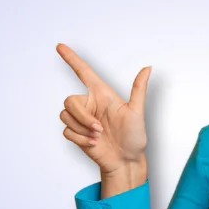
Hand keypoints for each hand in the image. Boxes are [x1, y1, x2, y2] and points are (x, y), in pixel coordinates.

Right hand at [56, 43, 150, 174]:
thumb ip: (138, 89)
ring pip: (65, 115)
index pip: (84, 72)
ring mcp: (82, 119)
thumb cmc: (134, 138)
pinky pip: (66, 131)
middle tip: (100, 129)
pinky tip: (93, 143)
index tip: (60, 47)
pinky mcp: (77, 133)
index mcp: (103, 95)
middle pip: (70, 100)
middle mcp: (91, 104)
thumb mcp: (137, 112)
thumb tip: (147, 68)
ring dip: (82, 129)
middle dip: (83, 117)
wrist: (126, 161)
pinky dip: (79, 138)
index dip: (72, 59)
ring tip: (98, 137)